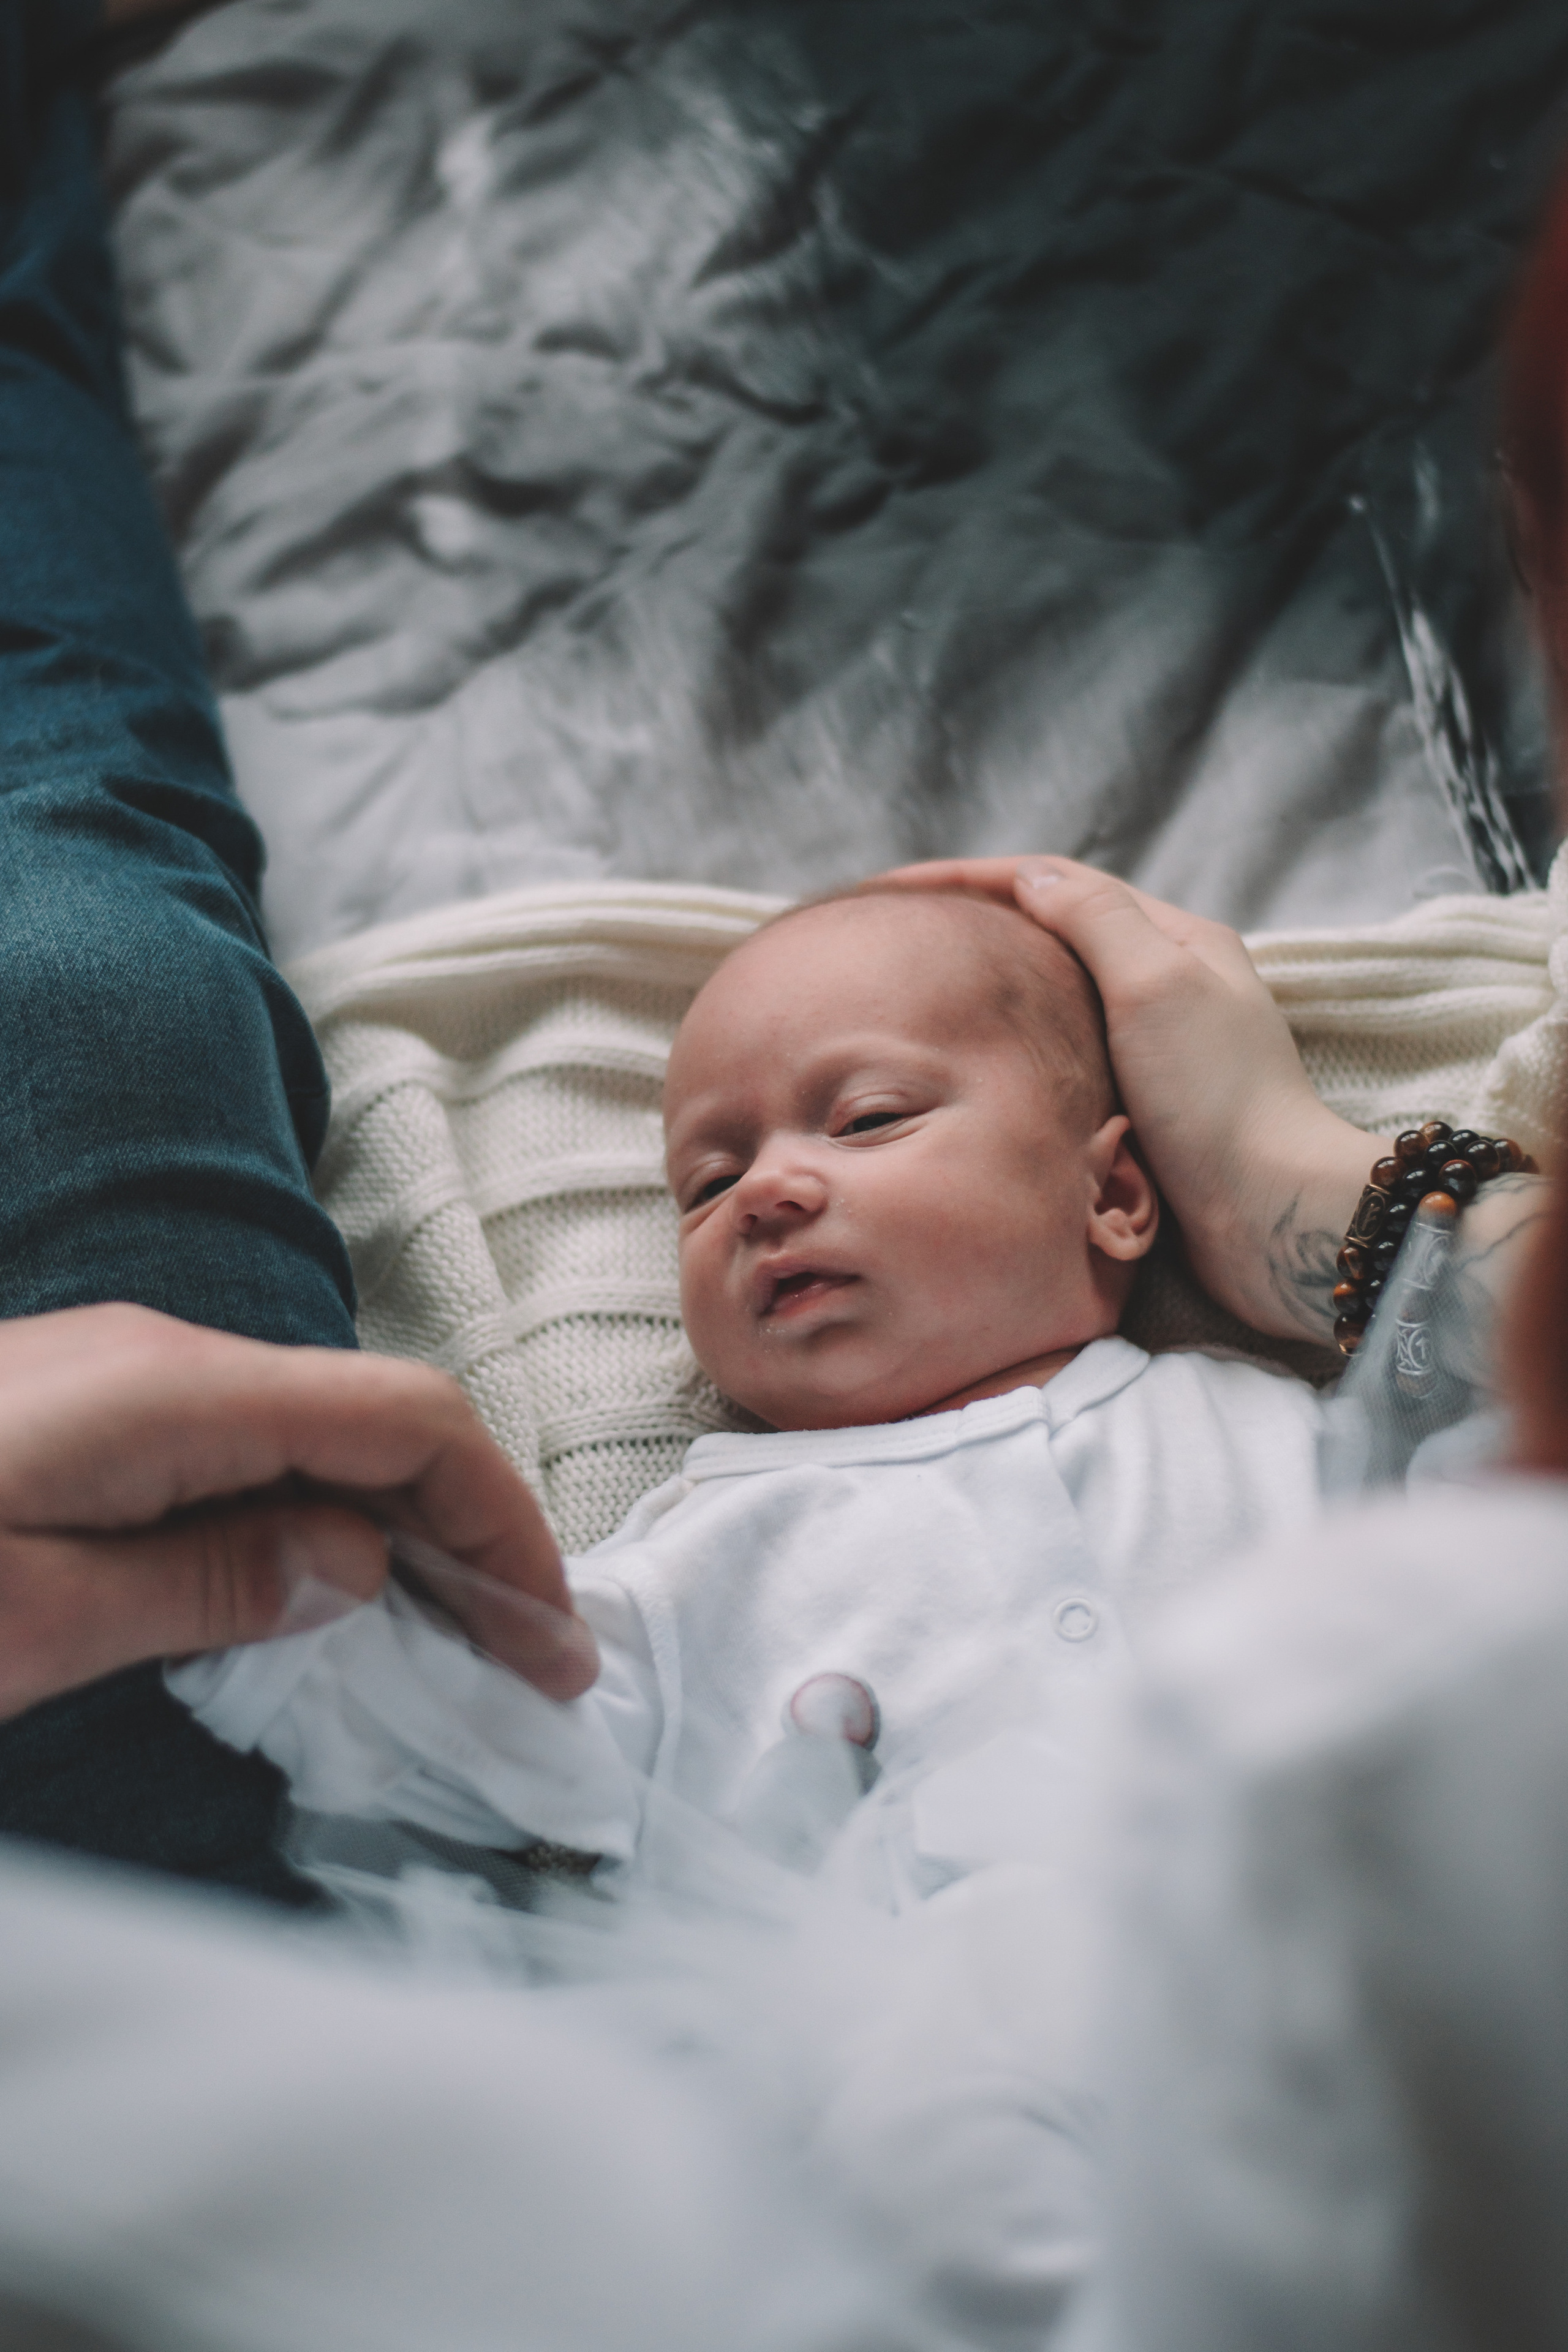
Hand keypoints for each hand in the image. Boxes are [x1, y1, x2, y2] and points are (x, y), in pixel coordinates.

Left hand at [0, 1305, 596, 1721]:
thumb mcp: (27, 1616)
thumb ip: (207, 1582)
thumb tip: (359, 1567)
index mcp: (173, 1391)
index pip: (407, 1422)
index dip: (503, 1524)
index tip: (550, 1637)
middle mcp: (164, 1359)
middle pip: (378, 1423)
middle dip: (472, 1534)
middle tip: (527, 1662)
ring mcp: (124, 1378)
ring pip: (316, 1441)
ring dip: (398, 1534)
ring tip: (450, 1644)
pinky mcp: (89, 1412)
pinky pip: (248, 1456)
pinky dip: (319, 1523)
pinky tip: (327, 1598)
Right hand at [870, 855, 1375, 1339]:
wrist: (1269, 1214)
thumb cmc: (1216, 1097)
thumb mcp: (1156, 984)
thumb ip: (1095, 922)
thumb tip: (1031, 878)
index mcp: (1178, 941)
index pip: (1059, 884)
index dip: (973, 878)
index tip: (896, 891)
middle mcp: (1171, 986)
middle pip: (1059, 934)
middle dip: (982, 925)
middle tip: (902, 937)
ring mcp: (1158, 1050)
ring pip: (1061, 998)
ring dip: (998, 987)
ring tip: (925, 994)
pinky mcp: (1145, 1109)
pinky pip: (1067, 1059)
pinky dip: (1019, 1047)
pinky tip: (981, 1063)